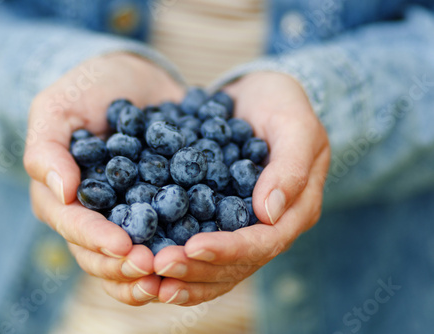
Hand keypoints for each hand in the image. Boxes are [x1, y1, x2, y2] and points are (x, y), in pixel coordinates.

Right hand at [24, 53, 183, 304]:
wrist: (137, 80)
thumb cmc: (90, 88)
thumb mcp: (59, 106)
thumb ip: (47, 148)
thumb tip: (62, 192)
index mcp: (61, 197)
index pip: (75, 226)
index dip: (97, 240)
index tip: (125, 247)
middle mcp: (93, 215)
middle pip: (101, 255)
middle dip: (126, 266)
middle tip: (155, 269)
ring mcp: (126, 216)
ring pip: (131, 258)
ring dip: (151, 272)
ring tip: (174, 274)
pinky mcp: (158, 210)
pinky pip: (166, 237)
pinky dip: (178, 251)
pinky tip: (197, 256)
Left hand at [152, 72, 330, 305]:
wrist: (258, 96)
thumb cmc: (283, 103)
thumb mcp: (295, 124)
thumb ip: (290, 167)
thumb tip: (268, 213)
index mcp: (296, 210)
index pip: (264, 242)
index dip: (229, 249)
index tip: (193, 247)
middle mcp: (270, 228)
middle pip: (236, 265)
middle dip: (197, 268)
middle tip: (159, 266)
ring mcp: (243, 227)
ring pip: (216, 269)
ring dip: (183, 276)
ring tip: (149, 280)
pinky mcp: (218, 221)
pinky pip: (199, 250)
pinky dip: (177, 263)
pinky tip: (150, 271)